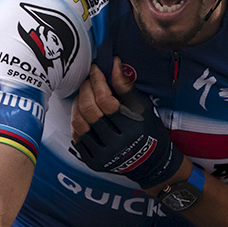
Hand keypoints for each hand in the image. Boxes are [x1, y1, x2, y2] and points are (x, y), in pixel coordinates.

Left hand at [72, 58, 183, 189]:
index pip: (105, 100)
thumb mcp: (143, 106)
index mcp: (132, 127)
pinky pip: (77, 138)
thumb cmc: (148, 129)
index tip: (95, 69)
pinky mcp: (94, 163)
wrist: (150, 161)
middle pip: (89, 111)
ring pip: (79, 124)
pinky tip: (82, 113)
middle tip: (88, 80)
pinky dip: (77, 122)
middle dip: (85, 89)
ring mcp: (104, 155)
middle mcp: (117, 144)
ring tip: (83, 95)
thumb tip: (113, 63)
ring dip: (78, 104)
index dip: (97, 81)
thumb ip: (126, 86)